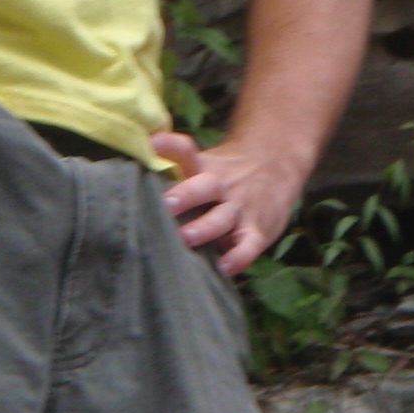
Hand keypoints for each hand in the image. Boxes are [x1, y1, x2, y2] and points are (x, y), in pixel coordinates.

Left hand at [153, 130, 305, 277]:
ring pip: (222, 218)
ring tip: (185, 238)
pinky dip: (237, 258)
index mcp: (204, 169)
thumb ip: (174, 167)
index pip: (187, 151)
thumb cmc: (226, 174)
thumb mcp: (205, 163)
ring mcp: (240, 209)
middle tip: (166, 205)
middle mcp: (221, 186)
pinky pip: (248, 247)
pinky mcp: (258, 231)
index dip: (170, 146)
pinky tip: (222, 268)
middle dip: (185, 196)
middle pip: (203, 187)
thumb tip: (136, 162)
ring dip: (204, 228)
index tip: (152, 143)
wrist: (277, 166)